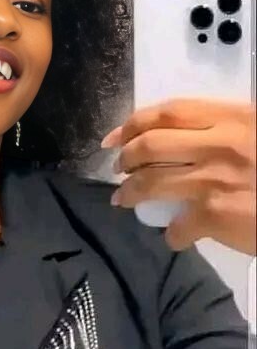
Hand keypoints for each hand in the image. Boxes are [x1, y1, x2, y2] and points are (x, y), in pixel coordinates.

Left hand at [100, 98, 255, 254]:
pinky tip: (175, 237)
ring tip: (123, 199)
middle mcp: (220, 143)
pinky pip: (178, 227)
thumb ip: (227, 130)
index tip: (115, 136)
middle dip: (125, 158)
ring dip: (131, 193)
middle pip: (151, 145)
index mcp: (233, 117)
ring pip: (153, 183)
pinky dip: (171, 235)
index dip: (133, 122)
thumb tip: (188, 140)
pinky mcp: (218, 215)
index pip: (169, 112)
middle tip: (117, 168)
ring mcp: (215, 179)